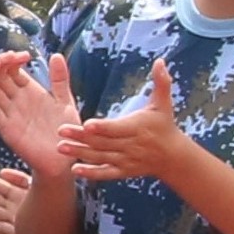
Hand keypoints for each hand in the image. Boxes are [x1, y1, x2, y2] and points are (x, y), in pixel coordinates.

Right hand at [0, 45, 83, 172]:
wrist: (64, 158)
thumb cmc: (66, 132)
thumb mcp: (65, 101)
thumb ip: (60, 80)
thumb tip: (56, 55)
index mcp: (30, 92)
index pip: (13, 70)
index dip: (14, 59)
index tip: (25, 55)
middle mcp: (17, 101)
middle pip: (1, 77)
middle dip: (2, 63)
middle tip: (9, 56)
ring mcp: (10, 113)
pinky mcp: (6, 128)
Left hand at [54, 62, 203, 187]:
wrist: (173, 157)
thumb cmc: (164, 126)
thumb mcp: (164, 104)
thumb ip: (161, 82)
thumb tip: (161, 61)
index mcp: (137, 127)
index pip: (117, 128)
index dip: (102, 127)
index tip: (86, 124)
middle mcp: (130, 145)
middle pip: (103, 142)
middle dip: (81, 137)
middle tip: (60, 131)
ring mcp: (126, 160)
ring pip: (101, 157)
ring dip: (80, 153)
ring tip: (61, 148)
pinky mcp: (123, 171)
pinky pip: (106, 173)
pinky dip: (91, 173)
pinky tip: (75, 170)